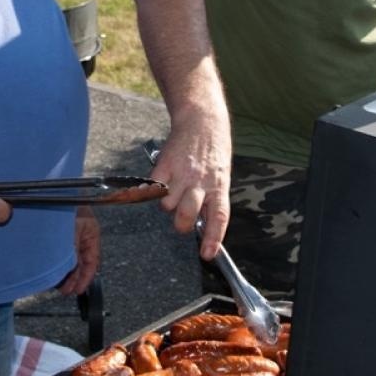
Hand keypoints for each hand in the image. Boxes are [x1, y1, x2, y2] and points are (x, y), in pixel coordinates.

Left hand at [57, 206, 100, 294]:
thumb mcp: (76, 228)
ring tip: (57, 284)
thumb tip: (71, 269)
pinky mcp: (54, 235)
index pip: (92, 261)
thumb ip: (74, 249)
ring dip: (63, 271)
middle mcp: (81, 236)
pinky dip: (55, 262)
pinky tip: (51, 270)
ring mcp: (68, 235)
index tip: (78, 290)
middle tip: (65, 290)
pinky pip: (57, 252)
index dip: (86, 277)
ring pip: (68, 258)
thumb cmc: (70, 203)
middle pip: (79, 262)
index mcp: (91, 234)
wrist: (55, 190)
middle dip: (73, 278)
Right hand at [149, 118, 230, 260]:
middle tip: (182, 218)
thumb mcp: (221, 175)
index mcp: (219, 186)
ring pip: (166, 205)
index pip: (219, 217)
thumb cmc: (214, 150)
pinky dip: (155, 189)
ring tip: (174, 188)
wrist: (202, 120)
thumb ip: (212, 198)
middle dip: (181, 224)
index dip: (212, 238)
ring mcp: (181, 173)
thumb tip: (202, 223)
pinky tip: (163, 180)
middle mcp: (201, 182)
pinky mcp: (164, 164)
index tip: (207, 255)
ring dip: (168, 203)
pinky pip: (154, 188)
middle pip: (186, 215)